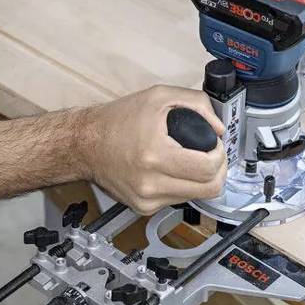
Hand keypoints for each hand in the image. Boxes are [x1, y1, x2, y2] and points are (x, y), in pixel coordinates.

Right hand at [79, 85, 226, 213]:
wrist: (84, 144)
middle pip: (209, 190)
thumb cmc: (117, 120)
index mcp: (154, 155)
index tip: (215, 145)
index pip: (208, 170)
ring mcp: (146, 199)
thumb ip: (196, 104)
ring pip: (196, 198)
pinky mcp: (143, 208)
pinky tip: (173, 170)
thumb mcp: (159, 96)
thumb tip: (219, 127)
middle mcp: (150, 183)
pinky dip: (182, 185)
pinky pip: (178, 200)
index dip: (220, 156)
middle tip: (213, 156)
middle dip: (218, 171)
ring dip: (201, 180)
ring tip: (193, 161)